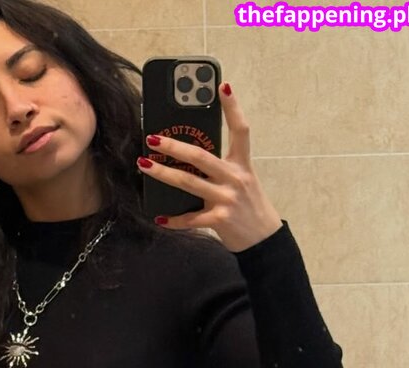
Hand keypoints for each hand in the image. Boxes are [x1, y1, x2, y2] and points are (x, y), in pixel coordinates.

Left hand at [138, 82, 282, 252]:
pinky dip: (174, 220)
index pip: (241, 130)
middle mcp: (235, 178)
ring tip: (144, 164)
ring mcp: (227, 199)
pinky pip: (191, 219)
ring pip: (189, 182)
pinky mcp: (220, 219)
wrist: (263, 239)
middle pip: (201, 156)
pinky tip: (159, 217)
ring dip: (163, 174)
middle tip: (153, 138)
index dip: (232, 107)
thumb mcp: (242, 181)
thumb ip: (221, 169)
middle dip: (174, 146)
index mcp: (242, 165)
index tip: (222, 86)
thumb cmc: (249, 207)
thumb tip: (190, 158)